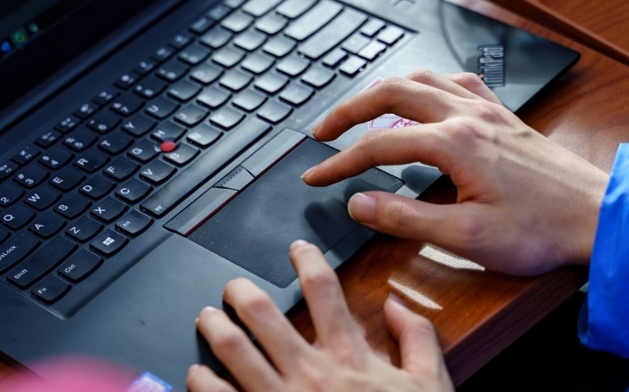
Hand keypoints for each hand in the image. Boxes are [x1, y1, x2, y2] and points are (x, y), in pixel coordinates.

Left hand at [187, 241, 452, 391]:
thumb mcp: (429, 385)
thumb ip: (418, 339)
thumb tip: (397, 304)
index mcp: (348, 357)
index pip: (323, 290)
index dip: (307, 260)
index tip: (297, 250)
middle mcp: (310, 372)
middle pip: (261, 313)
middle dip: (240, 291)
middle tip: (233, 287)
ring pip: (233, 348)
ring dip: (214, 327)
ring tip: (208, 318)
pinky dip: (202, 381)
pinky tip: (198, 373)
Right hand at [302, 71, 608, 275]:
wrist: (597, 216)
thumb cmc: (540, 229)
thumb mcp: (465, 235)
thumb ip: (405, 218)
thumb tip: (359, 203)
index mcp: (454, 144)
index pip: (378, 146)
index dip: (339, 162)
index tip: (315, 176)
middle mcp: (467, 117)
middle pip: (391, 94)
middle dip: (349, 111)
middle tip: (322, 132)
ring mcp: (486, 111)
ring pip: (421, 79)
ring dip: (383, 91)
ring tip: (359, 111)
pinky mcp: (502, 116)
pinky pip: (455, 82)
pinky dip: (426, 85)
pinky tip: (422, 97)